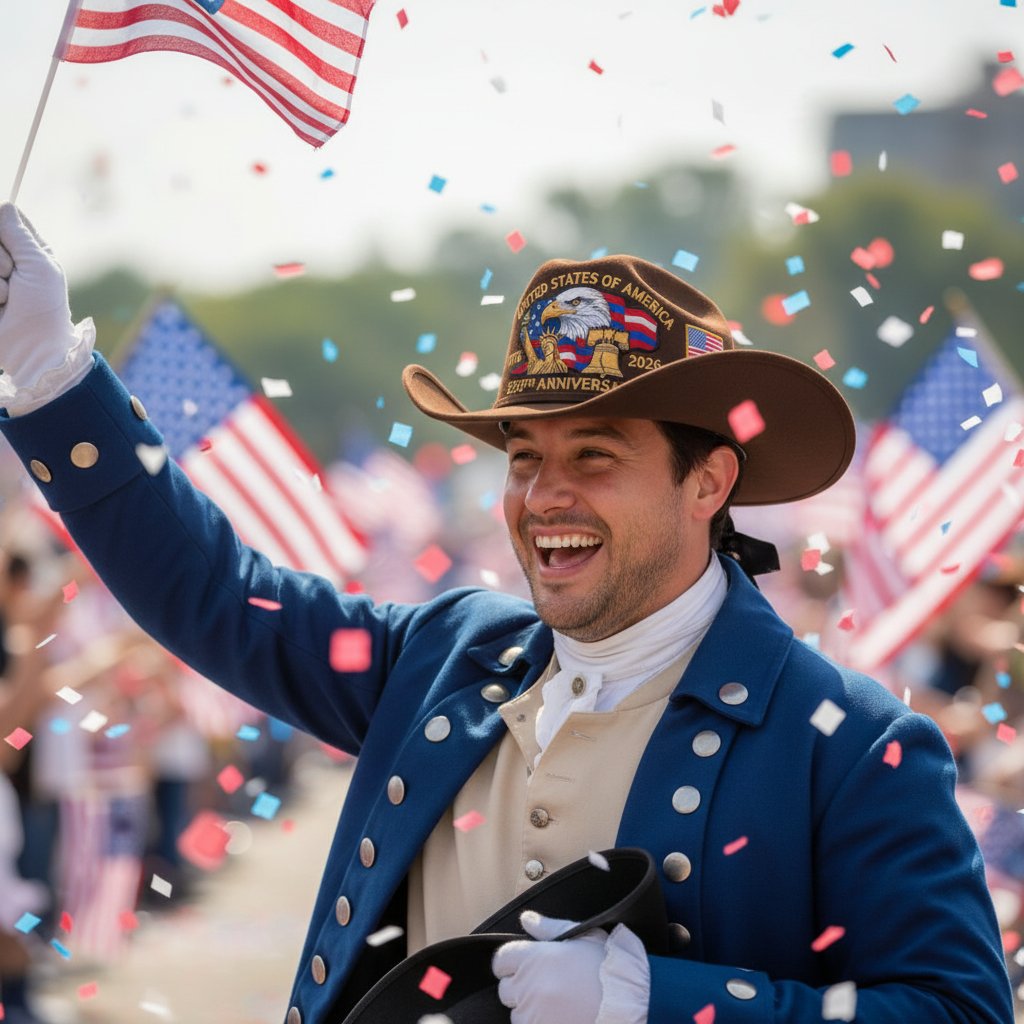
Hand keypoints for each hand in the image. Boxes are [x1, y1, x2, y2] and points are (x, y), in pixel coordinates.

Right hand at [0, 203, 92, 414]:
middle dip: (1, 259)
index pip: (4, 216)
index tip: (13, 250)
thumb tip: (5, 204)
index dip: (3, 229)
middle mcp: (6, 258)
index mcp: (27, 248)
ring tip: (7, 297)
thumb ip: (19, 233)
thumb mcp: (39, 266)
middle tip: (14, 279)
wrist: (30, 348)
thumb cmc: (44, 308)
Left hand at [492, 911, 605, 1023]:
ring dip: (529, 1009)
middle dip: (520, 986)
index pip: (500, 960)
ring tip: (558, 1002)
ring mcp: (533, 1014)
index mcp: (533, 957)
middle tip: (547, 984)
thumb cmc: (604, 964)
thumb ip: (548, 927)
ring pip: (516, 1013)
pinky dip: (539, 1023)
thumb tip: (526, 920)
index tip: (526, 965)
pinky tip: (560, 1015)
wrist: (625, 1000)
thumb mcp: (580, 935)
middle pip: (506, 988)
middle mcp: (527, 986)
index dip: (511, 962)